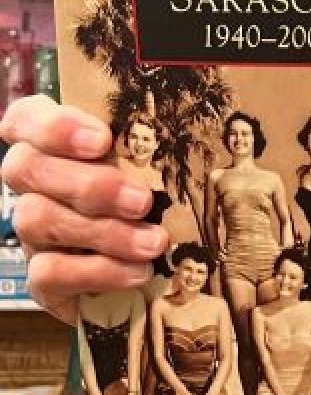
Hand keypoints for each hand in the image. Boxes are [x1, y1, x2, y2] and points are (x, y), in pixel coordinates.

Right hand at [0, 96, 166, 322]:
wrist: (157, 277)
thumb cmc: (157, 199)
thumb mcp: (157, 163)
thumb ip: (157, 139)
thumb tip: (201, 116)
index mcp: (53, 144)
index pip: (25, 118)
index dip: (54, 126)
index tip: (102, 139)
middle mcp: (33, 185)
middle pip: (26, 168)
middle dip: (88, 185)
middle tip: (142, 201)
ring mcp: (32, 233)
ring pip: (37, 219)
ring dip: (102, 232)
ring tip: (153, 243)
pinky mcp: (42, 279)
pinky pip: (48, 273)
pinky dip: (98, 272)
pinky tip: (138, 272)